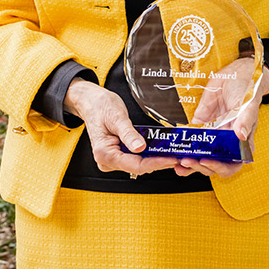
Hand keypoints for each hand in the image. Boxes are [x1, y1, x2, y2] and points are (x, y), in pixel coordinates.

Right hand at [64, 78, 180, 176]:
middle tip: (178, 156)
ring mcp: (112, 159)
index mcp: (104, 154)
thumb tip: (141, 148)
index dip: (156, 163)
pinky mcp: (117, 155)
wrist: (90, 102)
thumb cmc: (100, 107)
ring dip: (155, 159)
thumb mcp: (117, 117)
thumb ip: (129, 134)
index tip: (171, 158)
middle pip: (138, 167)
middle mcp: (107, 161)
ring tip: (172, 153)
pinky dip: (148, 154)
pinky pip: (135, 158)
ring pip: (138, 164)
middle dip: (158, 162)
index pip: (135, 165)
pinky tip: (160, 150)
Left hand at [172, 60, 268, 179]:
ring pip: (200, 155)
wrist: (238, 72)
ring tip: (177, 162)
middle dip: (199, 166)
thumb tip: (240, 135)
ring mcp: (213, 134)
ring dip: (189, 161)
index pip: (231, 164)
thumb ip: (245, 120)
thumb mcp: (249, 104)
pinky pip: (191, 138)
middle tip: (187, 161)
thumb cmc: (249, 90)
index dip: (218, 167)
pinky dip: (182, 145)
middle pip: (213, 163)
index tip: (206, 161)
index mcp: (241, 142)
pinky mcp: (201, 123)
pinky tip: (173, 148)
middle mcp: (226, 141)